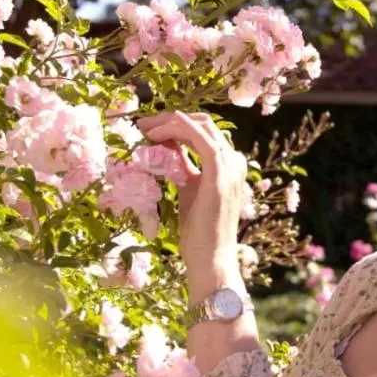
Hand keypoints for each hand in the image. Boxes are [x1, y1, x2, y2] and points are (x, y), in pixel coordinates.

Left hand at [136, 111, 246, 297]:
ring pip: (200, 126)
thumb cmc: (198, 231)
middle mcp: (233, 161)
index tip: (148, 129)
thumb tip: (165, 147)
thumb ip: (182, 166)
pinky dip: (180, 128)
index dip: (175, 125)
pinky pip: (201, 139)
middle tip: (143, 125)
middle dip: (170, 119)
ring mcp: (229, 167)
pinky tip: (159, 130)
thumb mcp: (188, 190)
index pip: (203, 132)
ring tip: (144, 129)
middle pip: (203, 123)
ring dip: (169, 122)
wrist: (211, 258)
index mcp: (227, 165)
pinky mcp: (219, 174)